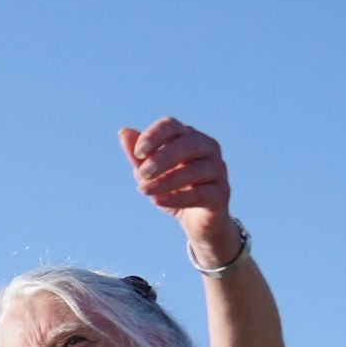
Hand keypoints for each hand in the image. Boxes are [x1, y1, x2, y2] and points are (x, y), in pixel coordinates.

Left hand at [119, 118, 238, 261]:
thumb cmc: (173, 189)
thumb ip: (139, 156)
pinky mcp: (222, 193)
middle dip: (162, 158)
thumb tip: (124, 132)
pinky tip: (158, 201)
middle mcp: (207, 148)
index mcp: (188, 137)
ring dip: (166, 180)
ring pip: (194, 170)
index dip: (154, 136)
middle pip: (188, 144)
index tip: (137, 153)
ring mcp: (218, 170)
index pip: (171, 126)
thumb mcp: (151, 173)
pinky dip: (178, 198)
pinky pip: (201, 194)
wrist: (196, 221)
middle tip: (142, 173)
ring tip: (143, 190)